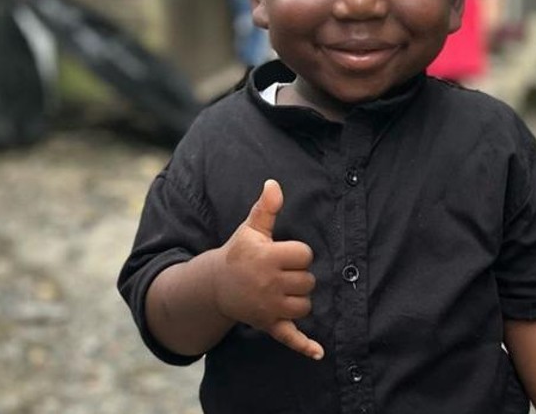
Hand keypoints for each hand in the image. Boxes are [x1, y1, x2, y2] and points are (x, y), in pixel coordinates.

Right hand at [216, 179, 323, 359]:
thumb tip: (274, 183)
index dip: (299, 253)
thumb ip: (266, 208)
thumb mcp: (251, 229)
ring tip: (283, 291)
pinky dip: (305, 346)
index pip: (305, 255)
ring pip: (305, 305)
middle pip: (308, 281)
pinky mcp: (269, 325)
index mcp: (268, 259)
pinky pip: (290, 338)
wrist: (216, 285)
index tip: (284, 253)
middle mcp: (270, 284)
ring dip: (300, 299)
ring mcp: (270, 307)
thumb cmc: (239, 254)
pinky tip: (319, 352)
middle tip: (280, 274)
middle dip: (299, 277)